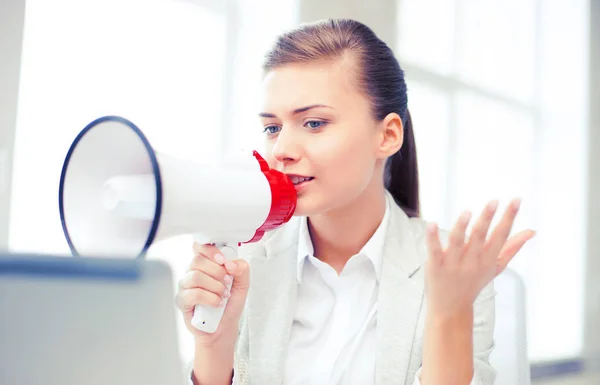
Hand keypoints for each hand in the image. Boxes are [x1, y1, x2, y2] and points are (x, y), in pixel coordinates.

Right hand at [175, 242, 249, 345]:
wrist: (225, 327)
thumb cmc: (230, 304)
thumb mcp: (243, 284)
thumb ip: (242, 269)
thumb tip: (231, 263)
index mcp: (206, 264)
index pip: (200, 246)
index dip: (211, 250)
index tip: (223, 260)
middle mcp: (193, 272)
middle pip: (198, 260)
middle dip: (218, 272)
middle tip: (227, 283)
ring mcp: (186, 286)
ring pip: (196, 276)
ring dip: (215, 287)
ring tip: (223, 295)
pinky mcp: (182, 300)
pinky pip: (192, 294)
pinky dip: (209, 298)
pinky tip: (216, 303)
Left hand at [425, 198, 534, 316]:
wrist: (451, 308)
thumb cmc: (474, 282)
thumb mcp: (495, 267)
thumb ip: (512, 247)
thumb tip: (532, 231)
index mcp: (488, 259)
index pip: (501, 236)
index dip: (509, 217)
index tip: (516, 200)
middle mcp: (472, 261)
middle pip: (480, 237)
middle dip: (487, 219)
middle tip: (494, 201)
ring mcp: (453, 264)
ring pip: (458, 242)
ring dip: (462, 227)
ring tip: (467, 212)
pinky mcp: (435, 266)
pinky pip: (434, 250)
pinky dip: (432, 237)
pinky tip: (431, 224)